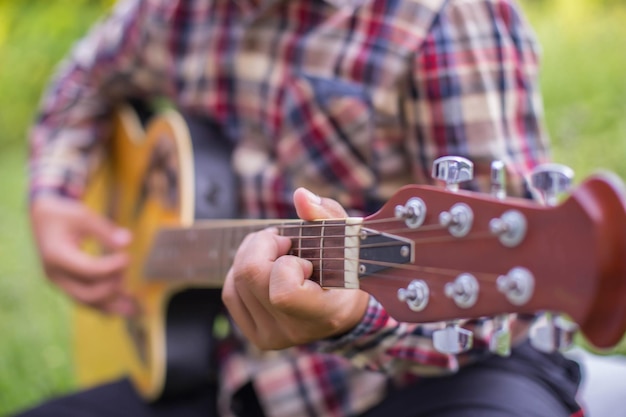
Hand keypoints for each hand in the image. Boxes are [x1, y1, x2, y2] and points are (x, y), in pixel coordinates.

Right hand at [30, 196, 135, 315]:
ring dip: (112, 304)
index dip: (112, 267)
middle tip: (127, 268)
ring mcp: (59, 283)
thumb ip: (105, 230)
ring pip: (87, 302)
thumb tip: (128, 241)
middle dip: (113, 286)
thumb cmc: (63, 216)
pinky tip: (127, 306)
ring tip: (137, 305)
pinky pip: (86, 300)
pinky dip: (105, 304)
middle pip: (87, 294)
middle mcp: (55, 275)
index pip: (88, 270)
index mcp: (56, 256)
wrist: (39, 221)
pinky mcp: (66, 286)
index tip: (129, 256)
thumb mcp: (82, 216)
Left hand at [222, 188, 369, 349]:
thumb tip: (300, 196)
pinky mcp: (257, 335)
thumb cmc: (346, 268)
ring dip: (252, 254)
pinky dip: (241, 271)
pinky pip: (231, 293)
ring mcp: (274, 337)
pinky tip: (263, 266)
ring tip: (275, 250)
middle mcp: (295, 331)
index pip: (283, 293)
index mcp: (324, 313)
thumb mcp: (345, 238)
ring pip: (237, 281)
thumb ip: (326, 216)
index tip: (303, 257)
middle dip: (263, 246)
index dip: (286, 264)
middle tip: (283, 241)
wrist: (343, 307)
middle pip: (251, 277)